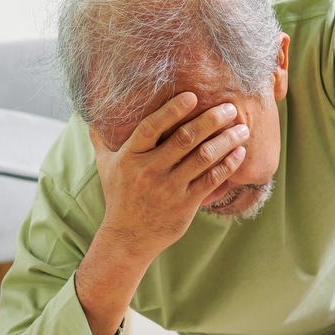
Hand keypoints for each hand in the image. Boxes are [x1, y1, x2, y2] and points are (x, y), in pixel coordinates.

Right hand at [90, 92, 247, 262]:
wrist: (127, 238)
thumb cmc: (119, 198)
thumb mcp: (105, 166)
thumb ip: (102, 139)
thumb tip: (92, 115)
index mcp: (130, 156)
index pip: (151, 127)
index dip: (172, 110)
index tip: (192, 96)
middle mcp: (150, 170)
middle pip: (185, 139)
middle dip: (211, 120)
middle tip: (231, 108)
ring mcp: (169, 187)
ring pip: (203, 157)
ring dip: (226, 141)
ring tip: (242, 129)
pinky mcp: (185, 204)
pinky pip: (211, 180)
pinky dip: (228, 165)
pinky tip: (239, 153)